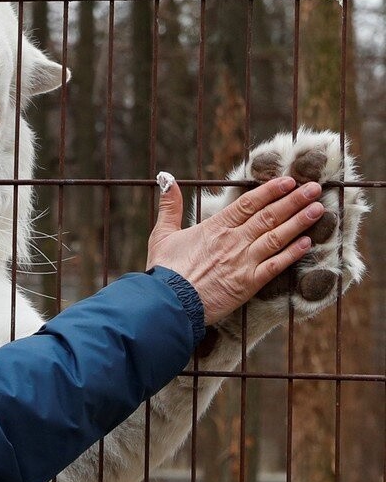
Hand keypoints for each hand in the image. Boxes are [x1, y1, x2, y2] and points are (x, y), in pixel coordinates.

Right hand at [146, 177, 324, 324]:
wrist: (169, 302)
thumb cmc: (164, 270)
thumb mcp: (162, 234)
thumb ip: (169, 207)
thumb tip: (166, 179)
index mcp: (215, 227)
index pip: (248, 203)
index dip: (270, 191)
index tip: (289, 181)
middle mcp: (233, 241)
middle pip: (269, 216)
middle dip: (293, 200)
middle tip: (314, 188)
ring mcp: (243, 261)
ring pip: (277, 236)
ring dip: (300, 221)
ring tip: (318, 208)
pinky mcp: (248, 283)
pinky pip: (276, 265)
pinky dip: (293, 253)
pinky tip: (308, 243)